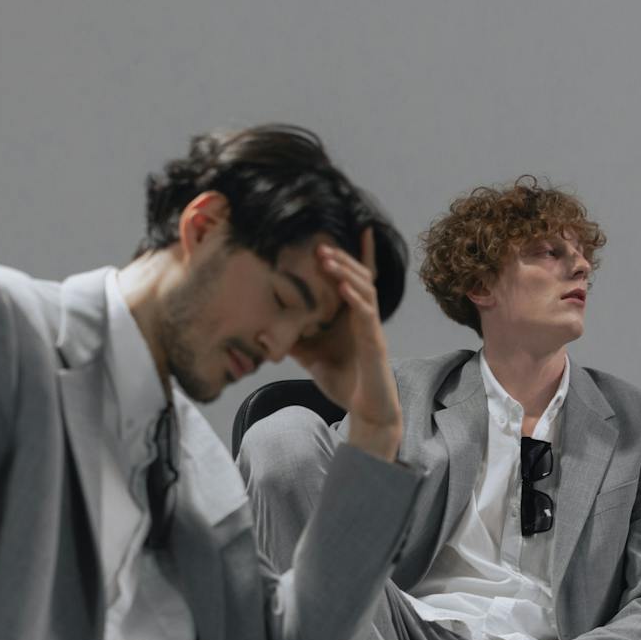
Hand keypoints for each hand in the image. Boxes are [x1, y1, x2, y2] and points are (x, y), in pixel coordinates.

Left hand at [291, 228, 402, 460]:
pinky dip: (355, 299)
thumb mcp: (311, 356)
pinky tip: (343, 287)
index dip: (360, 254)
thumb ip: (295, 339)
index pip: (358, 279)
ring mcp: (372, 329)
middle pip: (360, 277)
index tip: (357, 228)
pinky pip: (367, 315)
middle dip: (342, 259)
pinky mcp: (375, 344)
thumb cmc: (343, 381)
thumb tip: (265, 328)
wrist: (365, 411)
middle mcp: (365, 318)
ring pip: (365, 290)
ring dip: (346, 272)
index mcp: (353, 317)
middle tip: (320, 244)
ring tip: (327, 259)